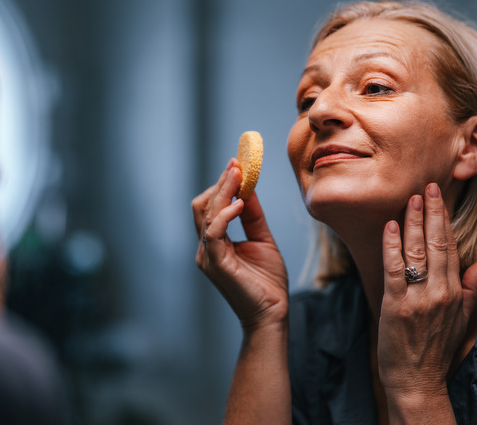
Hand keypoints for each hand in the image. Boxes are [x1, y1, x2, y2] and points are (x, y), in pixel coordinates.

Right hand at [192, 159, 288, 332]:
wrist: (272, 313)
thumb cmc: (267, 282)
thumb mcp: (262, 239)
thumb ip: (253, 216)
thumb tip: (250, 188)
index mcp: (215, 243)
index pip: (210, 207)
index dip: (222, 184)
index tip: (237, 164)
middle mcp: (206, 248)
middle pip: (203, 206)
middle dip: (220, 183)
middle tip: (237, 164)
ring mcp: (208, 256)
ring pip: (207, 215)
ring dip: (223, 191)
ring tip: (240, 175)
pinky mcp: (216, 264)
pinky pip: (214, 232)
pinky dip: (225, 214)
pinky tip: (241, 203)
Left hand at [378, 183, 476, 401]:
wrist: (417, 380)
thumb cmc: (437, 349)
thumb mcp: (462, 318)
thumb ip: (472, 287)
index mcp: (454, 292)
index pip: (451, 247)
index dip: (444, 219)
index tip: (439, 196)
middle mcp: (439, 292)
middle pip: (436, 244)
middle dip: (431, 212)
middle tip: (427, 186)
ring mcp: (418, 299)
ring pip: (416, 252)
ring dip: (412, 223)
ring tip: (409, 199)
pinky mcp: (396, 306)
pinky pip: (394, 270)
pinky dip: (392, 247)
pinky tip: (390, 227)